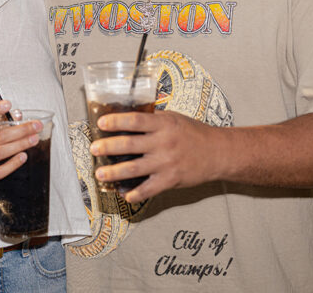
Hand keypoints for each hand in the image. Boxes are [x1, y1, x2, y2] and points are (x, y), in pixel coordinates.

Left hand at [91, 110, 216, 202]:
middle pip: (130, 144)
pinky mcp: (170, 180)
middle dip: (108, 147)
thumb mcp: (174, 119)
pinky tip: (124, 194)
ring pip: (134, 168)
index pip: (135, 120)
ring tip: (100, 173)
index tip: (101, 123)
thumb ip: (153, 120)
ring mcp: (166, 163)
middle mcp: (164, 143)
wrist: (218, 153)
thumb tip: (127, 118)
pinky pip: (148, 189)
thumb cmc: (194, 134)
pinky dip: (135, 194)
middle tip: (94, 148)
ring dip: (114, 172)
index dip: (116, 121)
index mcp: (164, 124)